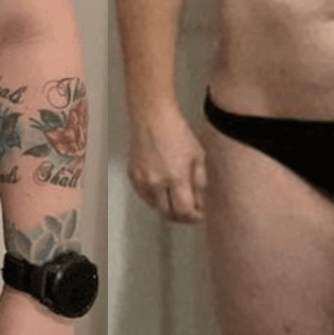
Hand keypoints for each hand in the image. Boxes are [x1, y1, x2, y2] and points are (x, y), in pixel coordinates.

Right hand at [128, 103, 206, 222]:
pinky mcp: (133, 175)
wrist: (152, 116)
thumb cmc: (176, 130)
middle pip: (168, 214)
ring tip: (176, 199)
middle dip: (181, 217)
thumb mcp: (198, 155)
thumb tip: (200, 201)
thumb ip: (200, 181)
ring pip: (155, 207)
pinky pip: (144, 196)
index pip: (184, 211)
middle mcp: (157, 181)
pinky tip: (162, 189)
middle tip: (189, 212)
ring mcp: (142, 179)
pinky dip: (154, 197)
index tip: (199, 215)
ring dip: (167, 207)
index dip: (194, 217)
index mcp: (176, 176)